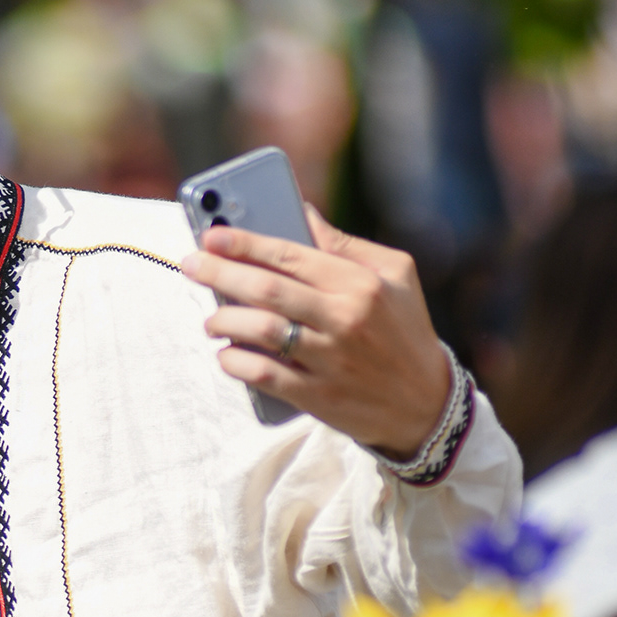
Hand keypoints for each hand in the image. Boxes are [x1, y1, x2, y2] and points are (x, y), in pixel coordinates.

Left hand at [181, 211, 454, 456]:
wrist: (426, 404)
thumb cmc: (405, 330)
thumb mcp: (395, 275)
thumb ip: (345, 245)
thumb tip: (300, 212)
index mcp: (360, 283)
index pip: (291, 254)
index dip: (246, 242)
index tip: (212, 235)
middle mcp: (344, 318)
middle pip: (267, 289)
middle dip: (221, 273)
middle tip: (190, 265)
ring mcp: (330, 360)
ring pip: (261, 331)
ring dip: (224, 321)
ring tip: (211, 319)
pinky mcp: (319, 396)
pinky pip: (264, 376)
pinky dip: (237, 363)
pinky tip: (227, 355)